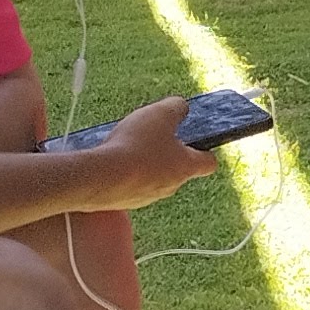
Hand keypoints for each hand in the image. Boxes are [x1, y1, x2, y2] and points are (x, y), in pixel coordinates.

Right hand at [50, 96, 221, 213]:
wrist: (100, 178)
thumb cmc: (136, 145)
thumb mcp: (160, 114)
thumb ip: (176, 107)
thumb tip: (181, 107)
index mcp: (186, 167)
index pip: (208, 163)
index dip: (206, 150)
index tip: (197, 140)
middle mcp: (171, 186)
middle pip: (178, 169)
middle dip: (168, 153)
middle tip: (153, 136)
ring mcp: (147, 197)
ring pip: (152, 177)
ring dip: (144, 162)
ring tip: (128, 145)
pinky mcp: (124, 202)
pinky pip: (129, 185)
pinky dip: (124, 173)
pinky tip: (112, 160)